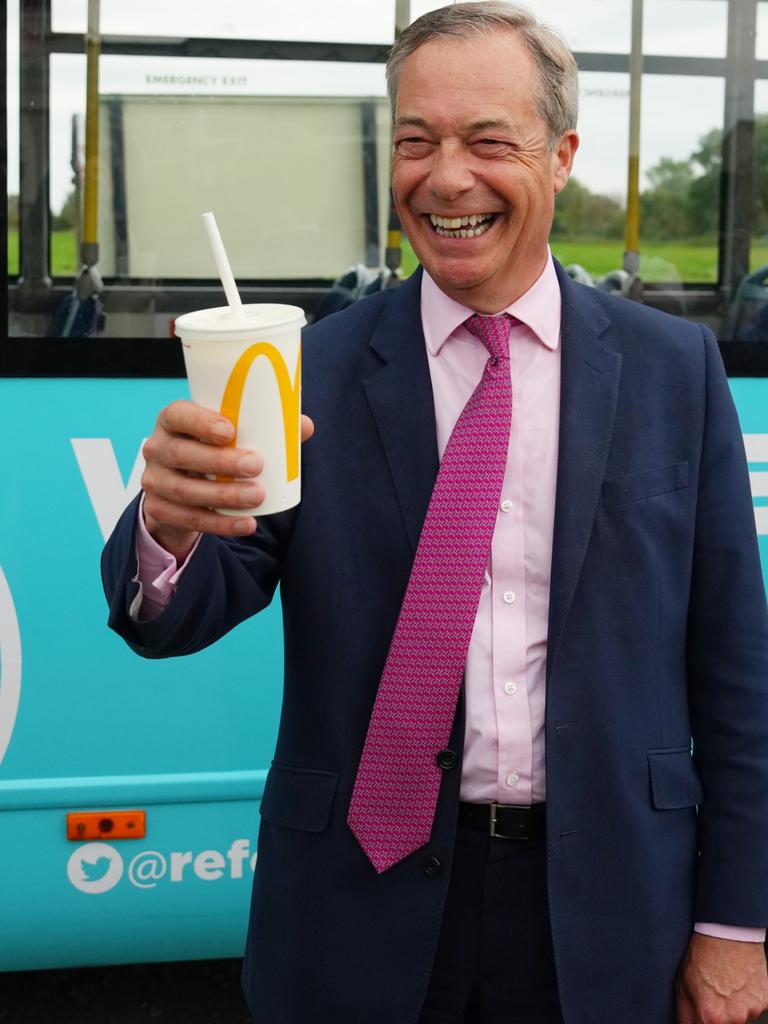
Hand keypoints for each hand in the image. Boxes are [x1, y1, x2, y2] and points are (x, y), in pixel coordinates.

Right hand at [141, 400, 314, 560]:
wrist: (183, 490)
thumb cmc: (213, 451)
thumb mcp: (231, 437)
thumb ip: (266, 429)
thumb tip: (305, 426)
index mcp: (173, 421)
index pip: (177, 414)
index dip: (200, 421)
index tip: (230, 430)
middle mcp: (156, 448)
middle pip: (181, 454)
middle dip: (220, 461)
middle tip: (257, 465)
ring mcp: (154, 481)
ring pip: (186, 491)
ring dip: (224, 495)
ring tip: (258, 496)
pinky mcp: (160, 510)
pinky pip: (190, 519)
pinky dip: (221, 524)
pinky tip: (247, 523)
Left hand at [676, 933, 767, 1023]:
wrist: (727, 932)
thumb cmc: (702, 954)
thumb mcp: (682, 984)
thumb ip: (685, 1015)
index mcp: (709, 1017)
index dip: (698, 1021)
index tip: (699, 1012)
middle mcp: (733, 1019)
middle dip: (715, 1018)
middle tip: (711, 996)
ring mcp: (751, 1011)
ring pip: (738, 1020)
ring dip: (731, 1010)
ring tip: (724, 985)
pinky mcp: (763, 1002)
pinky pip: (752, 1009)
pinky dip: (744, 1000)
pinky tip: (737, 982)